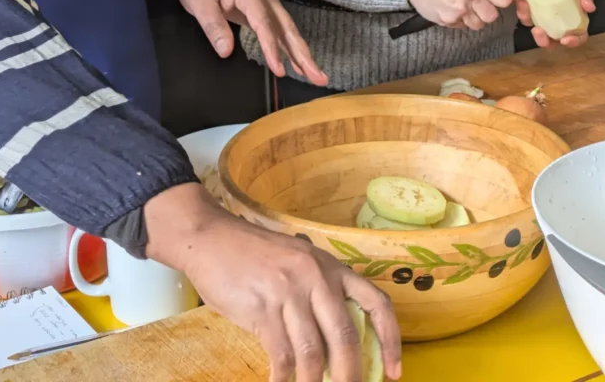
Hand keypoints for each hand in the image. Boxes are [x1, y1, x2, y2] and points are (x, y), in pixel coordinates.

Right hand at [145, 184, 401, 381]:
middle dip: (351, 376)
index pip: (375, 302)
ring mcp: (288, 291)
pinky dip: (283, 379)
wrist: (210, 237)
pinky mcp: (262, 308)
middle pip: (346, 336)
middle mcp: (315, 276)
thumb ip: (318, 290)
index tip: (394, 372)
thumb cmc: (253, 254)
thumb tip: (339, 342)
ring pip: (313, 352)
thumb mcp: (296, 261)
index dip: (391, 340)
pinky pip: (282, 356)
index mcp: (329, 265)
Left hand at [160, 0, 327, 85]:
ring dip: (302, 53)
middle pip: (287, 28)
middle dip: (303, 54)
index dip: (272, 49)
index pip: (264, 24)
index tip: (279, 70)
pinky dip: (290, 46)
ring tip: (316, 75)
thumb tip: (226, 51)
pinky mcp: (263, 7)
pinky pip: (280, 28)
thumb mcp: (198, 2)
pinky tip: (298, 62)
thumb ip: (213, 26)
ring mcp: (266, 0)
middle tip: (318, 77)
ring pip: (288, 29)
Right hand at [409, 0, 525, 30]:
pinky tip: (451, 10)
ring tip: (460, 6)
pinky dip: (459, 21)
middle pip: (493, 16)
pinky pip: (464, 27)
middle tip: (472, 1)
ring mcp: (460, 8)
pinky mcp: (449, 19)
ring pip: (480, 24)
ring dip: (472, 18)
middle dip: (485, 11)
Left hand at [515, 0, 593, 48]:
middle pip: (552, 38)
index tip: (566, 39)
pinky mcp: (524, 2)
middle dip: (545, 41)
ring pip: (534, 27)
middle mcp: (555, 15)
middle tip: (539, 32)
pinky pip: (522, 12)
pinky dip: (520, 9)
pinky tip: (521, 1)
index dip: (574, 40)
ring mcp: (539, 10)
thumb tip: (590, 8)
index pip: (577, 33)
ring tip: (526, 8)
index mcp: (572, 12)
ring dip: (529, 23)